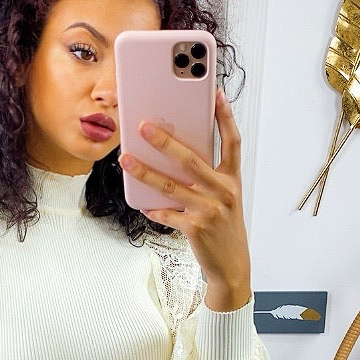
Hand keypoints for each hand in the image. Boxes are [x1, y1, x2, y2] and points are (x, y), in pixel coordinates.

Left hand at [119, 89, 251, 311]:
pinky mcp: (196, 228)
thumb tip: (176, 156)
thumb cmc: (224, 229)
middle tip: (144, 126)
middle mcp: (224, 191)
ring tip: (126, 160)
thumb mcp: (224, 200)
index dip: (225, 116)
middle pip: (192, 159)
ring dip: (145, 172)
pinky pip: (167, 213)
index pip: (232, 141)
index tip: (216, 93)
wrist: (232, 266)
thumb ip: (207, 178)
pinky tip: (143, 204)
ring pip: (171, 185)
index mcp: (232, 180)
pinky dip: (153, 208)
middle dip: (166, 141)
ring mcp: (210, 210)